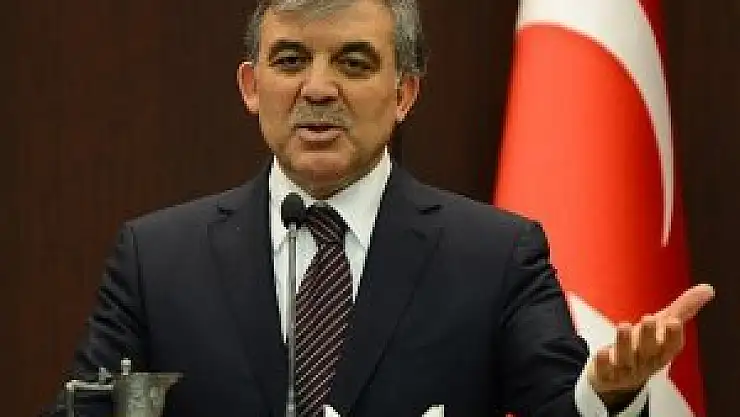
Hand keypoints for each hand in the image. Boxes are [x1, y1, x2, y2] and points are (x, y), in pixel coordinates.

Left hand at [586, 283, 714, 403]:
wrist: (617, 376)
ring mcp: (624, 370)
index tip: (674, 321)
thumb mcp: (662, 327)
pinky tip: (601, 351)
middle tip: (648, 318)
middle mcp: (645, 362)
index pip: (671, 347)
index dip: (673, 335)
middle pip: (648, 351)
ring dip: (624, 343)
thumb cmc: (644, 346)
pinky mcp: (605, 374)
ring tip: (624, 325)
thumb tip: (708, 288)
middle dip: (649, 336)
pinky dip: (603, 362)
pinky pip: (604, 370)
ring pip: (626, 358)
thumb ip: (683, 309)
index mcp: (661, 352)